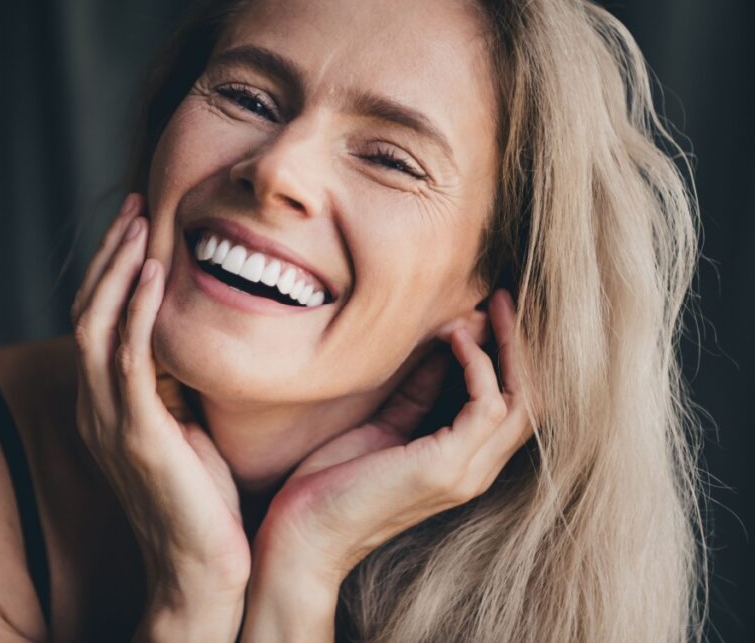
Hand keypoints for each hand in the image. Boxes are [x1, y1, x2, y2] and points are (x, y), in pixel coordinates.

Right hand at [71, 193, 248, 640]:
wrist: (200, 571)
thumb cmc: (201, 501)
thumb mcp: (183, 428)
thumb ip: (173, 386)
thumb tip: (190, 341)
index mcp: (102, 406)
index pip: (95, 323)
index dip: (110, 271)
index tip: (136, 226)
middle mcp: (93, 408)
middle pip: (86, 312)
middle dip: (108, 254)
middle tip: (133, 205)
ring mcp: (108, 422)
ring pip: (95, 325)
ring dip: (115, 268)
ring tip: (139, 220)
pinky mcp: (136, 435)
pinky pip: (127, 358)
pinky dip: (135, 308)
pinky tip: (151, 269)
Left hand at [251, 289, 535, 589]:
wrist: (302, 537)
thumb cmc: (331, 483)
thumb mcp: (382, 425)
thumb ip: (417, 392)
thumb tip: (443, 343)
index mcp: (462, 461)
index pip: (513, 403)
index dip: (511, 353)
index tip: (491, 307)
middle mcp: (474, 470)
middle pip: (531, 398)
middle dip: (521, 343)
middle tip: (503, 296)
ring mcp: (464, 473)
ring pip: (522, 400)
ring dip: (505, 346)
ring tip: (483, 307)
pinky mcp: (445, 469)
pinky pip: (486, 406)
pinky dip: (477, 365)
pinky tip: (453, 338)